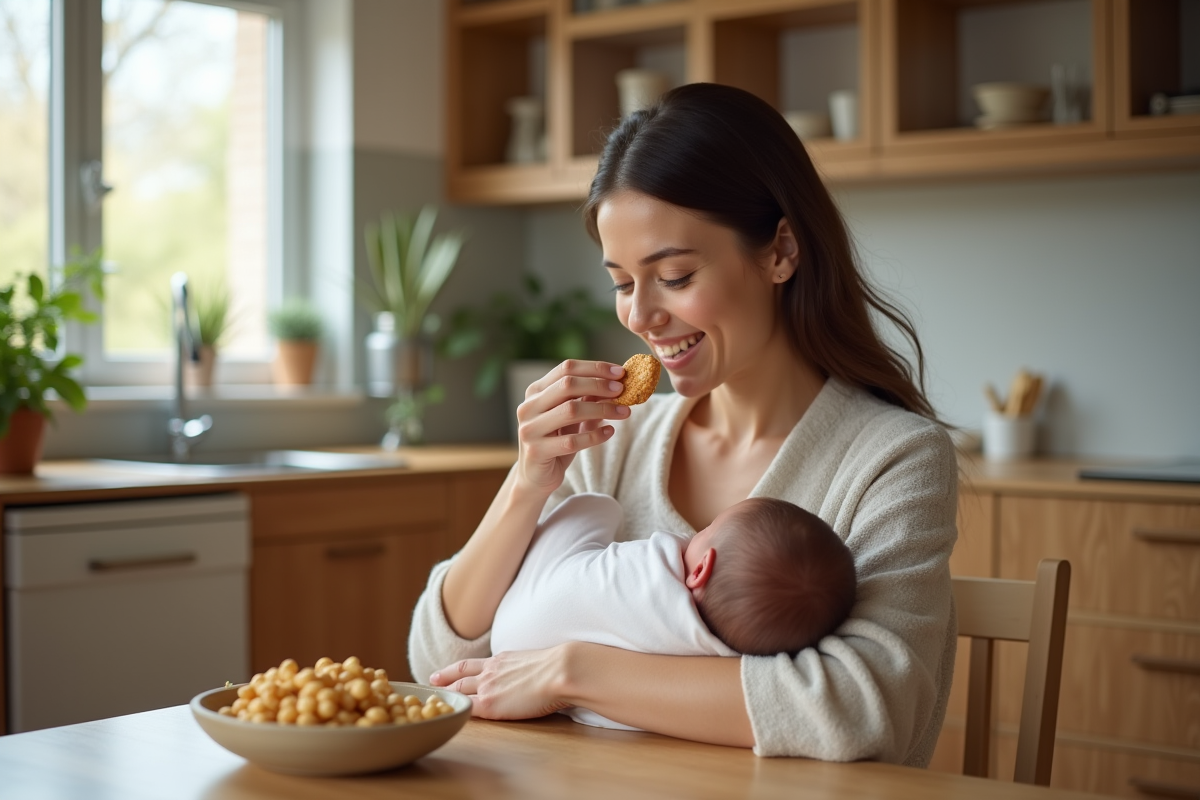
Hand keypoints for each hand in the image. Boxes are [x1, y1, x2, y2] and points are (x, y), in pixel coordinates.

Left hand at [429, 645, 572, 719]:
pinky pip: (467, 709)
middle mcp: (490, 671)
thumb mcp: (534, 659)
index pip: (471, 665)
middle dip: (443, 680)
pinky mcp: (490, 705)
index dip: (454, 669)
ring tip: (434, 701)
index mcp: (501, 659)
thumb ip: (523, 666)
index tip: (441, 672)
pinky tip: (449, 716)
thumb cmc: (558, 666)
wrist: (560, 670)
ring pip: (459, 691)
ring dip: (445, 695)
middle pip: (459, 677)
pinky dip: (457, 711)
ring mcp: (488, 687)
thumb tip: (530, 673)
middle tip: (430, 683)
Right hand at [514, 360, 630, 495]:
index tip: (620, 372)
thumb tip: (616, 384)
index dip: (595, 368)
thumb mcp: (572, 418)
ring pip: (571, 410)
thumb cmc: (556, 442)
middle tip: (622, 390)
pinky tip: (609, 432)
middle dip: (599, 385)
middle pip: (567, 385)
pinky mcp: (536, 451)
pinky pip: (572, 440)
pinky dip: (595, 435)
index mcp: (535, 392)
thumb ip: (587, 400)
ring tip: (624, 412)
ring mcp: (530, 429)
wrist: (536, 477)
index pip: (566, 368)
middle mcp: (528, 407)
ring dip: (602, 409)